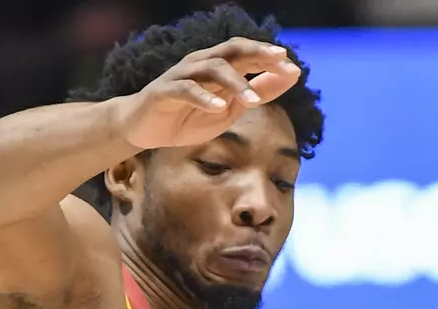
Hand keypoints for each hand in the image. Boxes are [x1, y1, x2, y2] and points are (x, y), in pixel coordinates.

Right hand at [114, 37, 300, 150]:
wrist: (144, 129)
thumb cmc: (188, 116)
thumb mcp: (231, 109)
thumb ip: (258, 93)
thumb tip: (289, 76)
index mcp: (218, 67)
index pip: (247, 55)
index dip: (269, 59)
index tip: (293, 69)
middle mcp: (200, 64)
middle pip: (231, 50)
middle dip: (257, 53)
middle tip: (280, 61)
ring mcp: (181, 76)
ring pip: (211, 68)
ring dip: (236, 83)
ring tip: (253, 100)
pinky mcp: (164, 92)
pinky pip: (185, 90)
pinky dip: (204, 97)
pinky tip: (220, 106)